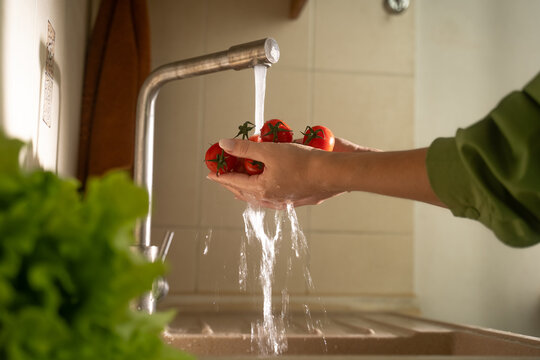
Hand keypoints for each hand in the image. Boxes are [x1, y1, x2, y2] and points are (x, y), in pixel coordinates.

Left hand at [207, 138, 355, 208]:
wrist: (332, 173)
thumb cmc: (303, 162)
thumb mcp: (270, 150)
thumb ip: (245, 148)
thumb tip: (223, 144)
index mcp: (261, 189)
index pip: (233, 182)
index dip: (220, 175)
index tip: (210, 172)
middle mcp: (270, 199)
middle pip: (243, 192)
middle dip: (231, 183)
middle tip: (222, 177)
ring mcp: (283, 201)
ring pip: (257, 197)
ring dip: (246, 189)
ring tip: (240, 185)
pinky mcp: (295, 198)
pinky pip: (272, 198)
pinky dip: (262, 192)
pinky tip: (266, 188)